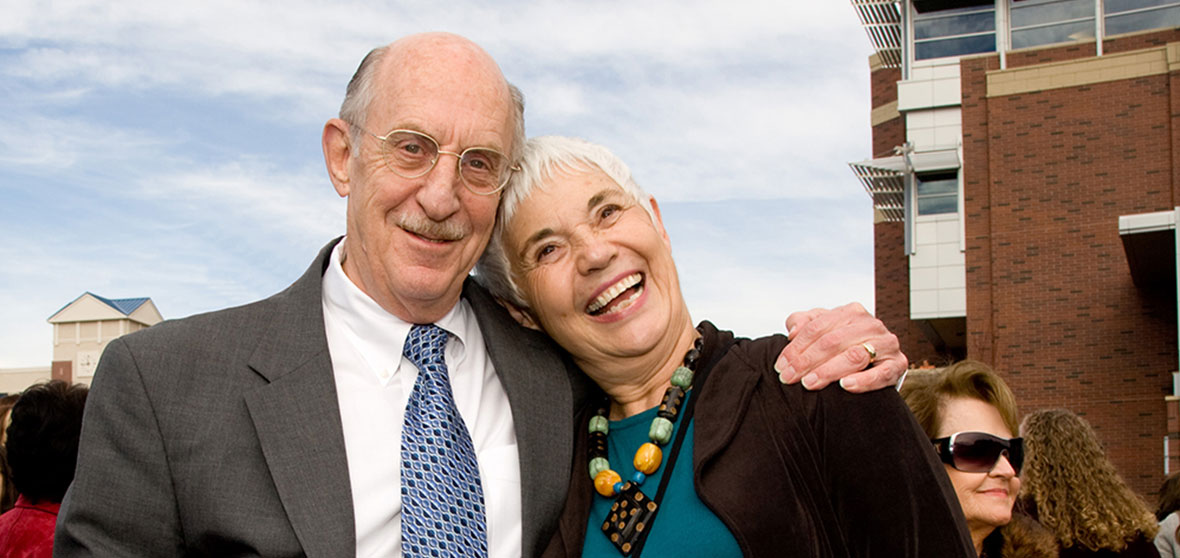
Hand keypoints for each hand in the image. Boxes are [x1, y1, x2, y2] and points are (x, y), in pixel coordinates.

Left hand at [774, 302, 906, 391]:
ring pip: (854, 356)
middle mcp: (870, 324)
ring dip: (829, 371)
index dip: (796, 348)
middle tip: (790, 378)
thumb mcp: (823, 329)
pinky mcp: (898, 364)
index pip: (816, 328)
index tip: (780, 366)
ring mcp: (887, 343)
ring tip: (810, 383)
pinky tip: (845, 386)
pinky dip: (863, 380)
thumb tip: (792, 331)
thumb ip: (805, 323)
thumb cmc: (844, 345)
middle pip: (832, 341)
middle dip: (807, 361)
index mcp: (850, 312)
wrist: (879, 362)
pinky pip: (881, 373)